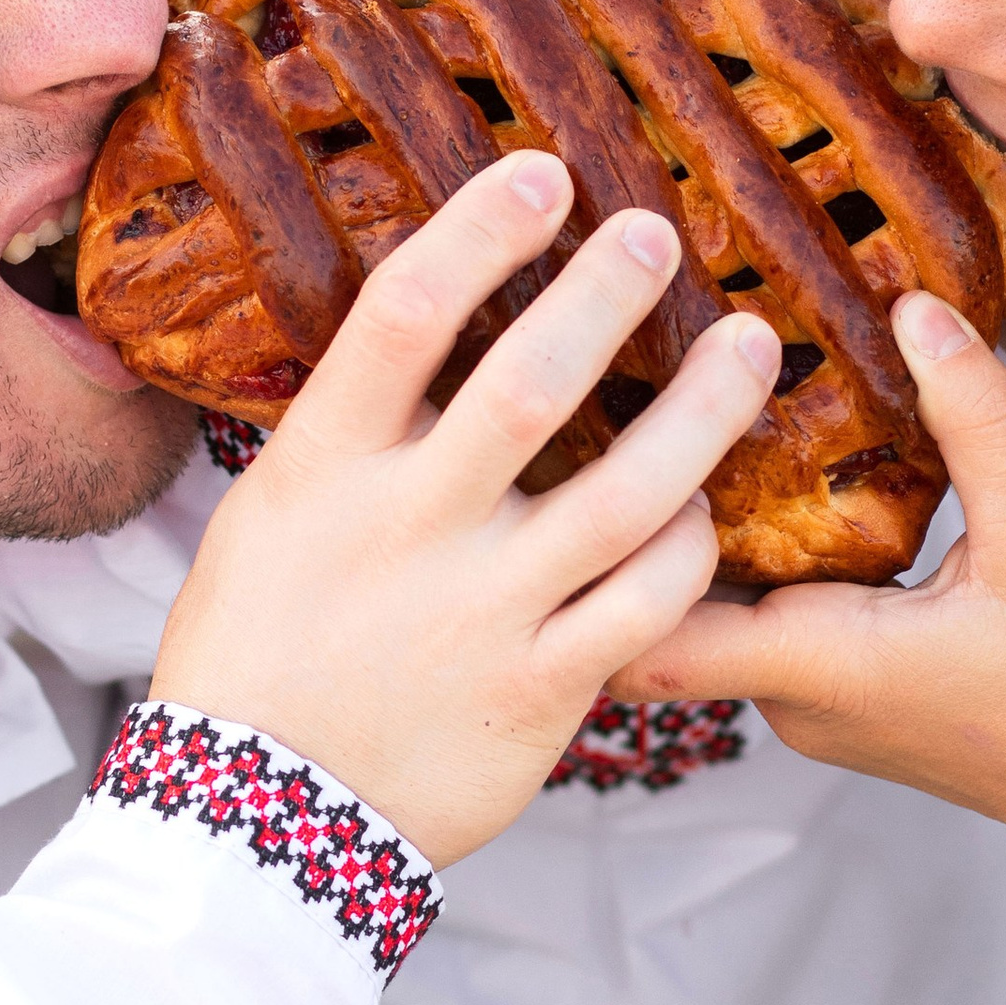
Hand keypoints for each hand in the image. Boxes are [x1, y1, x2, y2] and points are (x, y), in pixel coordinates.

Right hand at [153, 155, 782, 867]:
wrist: (256, 829)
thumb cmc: (254, 658)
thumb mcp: (268, 524)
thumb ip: (349, 438)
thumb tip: (423, 336)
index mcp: (320, 471)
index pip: (403, 315)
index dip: (480, 233)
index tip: (542, 175)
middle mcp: (406, 529)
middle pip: (530, 381)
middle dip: (607, 293)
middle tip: (656, 234)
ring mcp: (480, 612)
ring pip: (627, 490)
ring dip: (704, 406)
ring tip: (751, 345)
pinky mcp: (540, 691)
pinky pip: (649, 600)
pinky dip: (690, 546)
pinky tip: (705, 510)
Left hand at [607, 293, 1005, 977]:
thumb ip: (979, 418)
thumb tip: (913, 308)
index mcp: (819, 666)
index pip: (641, 628)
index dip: (606, 540)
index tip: (601, 436)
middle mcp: (794, 698)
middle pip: (667, 602)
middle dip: (646, 505)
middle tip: (636, 386)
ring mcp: (817, 703)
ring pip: (724, 606)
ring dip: (713, 524)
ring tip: (699, 409)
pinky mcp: (849, 695)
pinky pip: (775, 616)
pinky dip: (770, 551)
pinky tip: (784, 472)